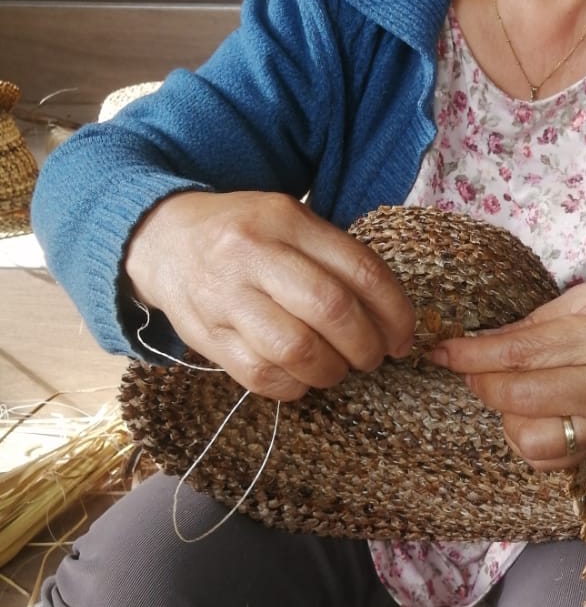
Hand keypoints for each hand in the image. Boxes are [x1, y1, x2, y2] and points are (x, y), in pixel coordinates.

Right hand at [125, 191, 415, 399]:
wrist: (161, 240)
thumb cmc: (245, 235)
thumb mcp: (290, 222)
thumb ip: (336, 258)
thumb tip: (392, 317)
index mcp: (286, 219)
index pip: (360, 270)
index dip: (394, 312)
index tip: (403, 337)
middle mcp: (254, 254)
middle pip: (332, 310)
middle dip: (366, 345)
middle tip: (373, 357)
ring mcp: (225, 296)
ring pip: (296, 349)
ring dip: (331, 371)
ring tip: (337, 369)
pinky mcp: (205, 336)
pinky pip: (261, 376)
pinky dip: (294, 386)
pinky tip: (303, 378)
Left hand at [428, 269, 585, 469]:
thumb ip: (539, 320)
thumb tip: (482, 343)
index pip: (519, 352)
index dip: (470, 354)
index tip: (440, 351)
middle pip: (517, 397)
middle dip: (479, 381)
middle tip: (471, 365)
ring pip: (528, 438)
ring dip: (503, 414)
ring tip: (509, 388)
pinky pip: (549, 459)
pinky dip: (525, 439)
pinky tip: (529, 413)